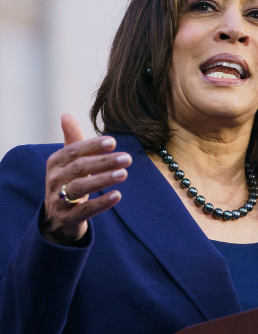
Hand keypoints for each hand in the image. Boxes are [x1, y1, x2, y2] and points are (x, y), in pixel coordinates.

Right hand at [40, 114, 131, 245]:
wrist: (57, 219)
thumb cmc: (67, 183)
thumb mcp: (68, 163)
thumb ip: (72, 140)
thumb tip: (65, 114)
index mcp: (56, 163)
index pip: (74, 151)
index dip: (93, 146)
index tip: (113, 141)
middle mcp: (55, 180)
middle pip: (79, 168)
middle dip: (103, 161)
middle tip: (127, 158)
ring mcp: (59, 200)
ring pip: (80, 188)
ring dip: (103, 179)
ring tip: (124, 173)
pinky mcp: (68, 218)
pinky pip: (85, 210)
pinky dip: (101, 203)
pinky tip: (117, 195)